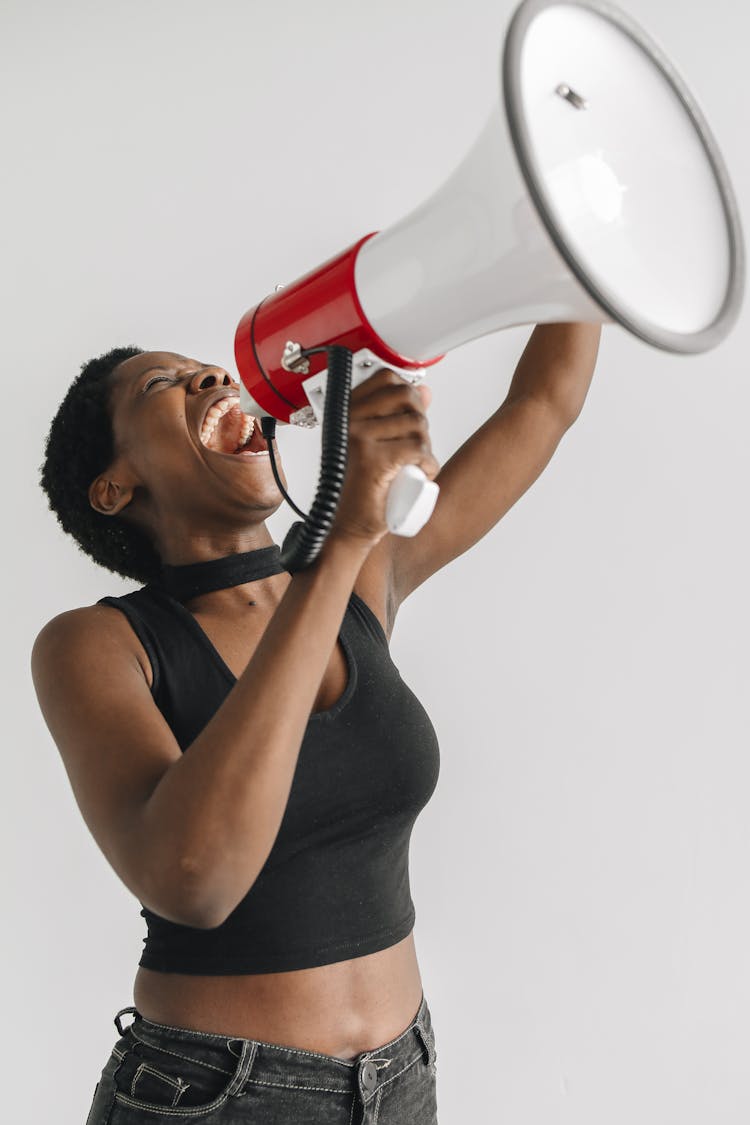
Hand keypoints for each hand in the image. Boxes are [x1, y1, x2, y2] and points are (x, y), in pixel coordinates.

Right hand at [329, 369, 438, 547]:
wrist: (349, 526)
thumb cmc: (360, 488)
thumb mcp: (377, 443)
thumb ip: (398, 414)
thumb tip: (424, 391)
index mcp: (345, 413)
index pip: (385, 378)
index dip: (407, 393)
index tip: (409, 413)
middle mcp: (348, 421)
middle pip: (406, 398)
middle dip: (419, 421)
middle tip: (412, 446)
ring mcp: (359, 438)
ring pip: (417, 426)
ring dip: (425, 448)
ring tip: (412, 466)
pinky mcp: (374, 459)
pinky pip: (418, 450)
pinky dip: (428, 465)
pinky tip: (419, 475)